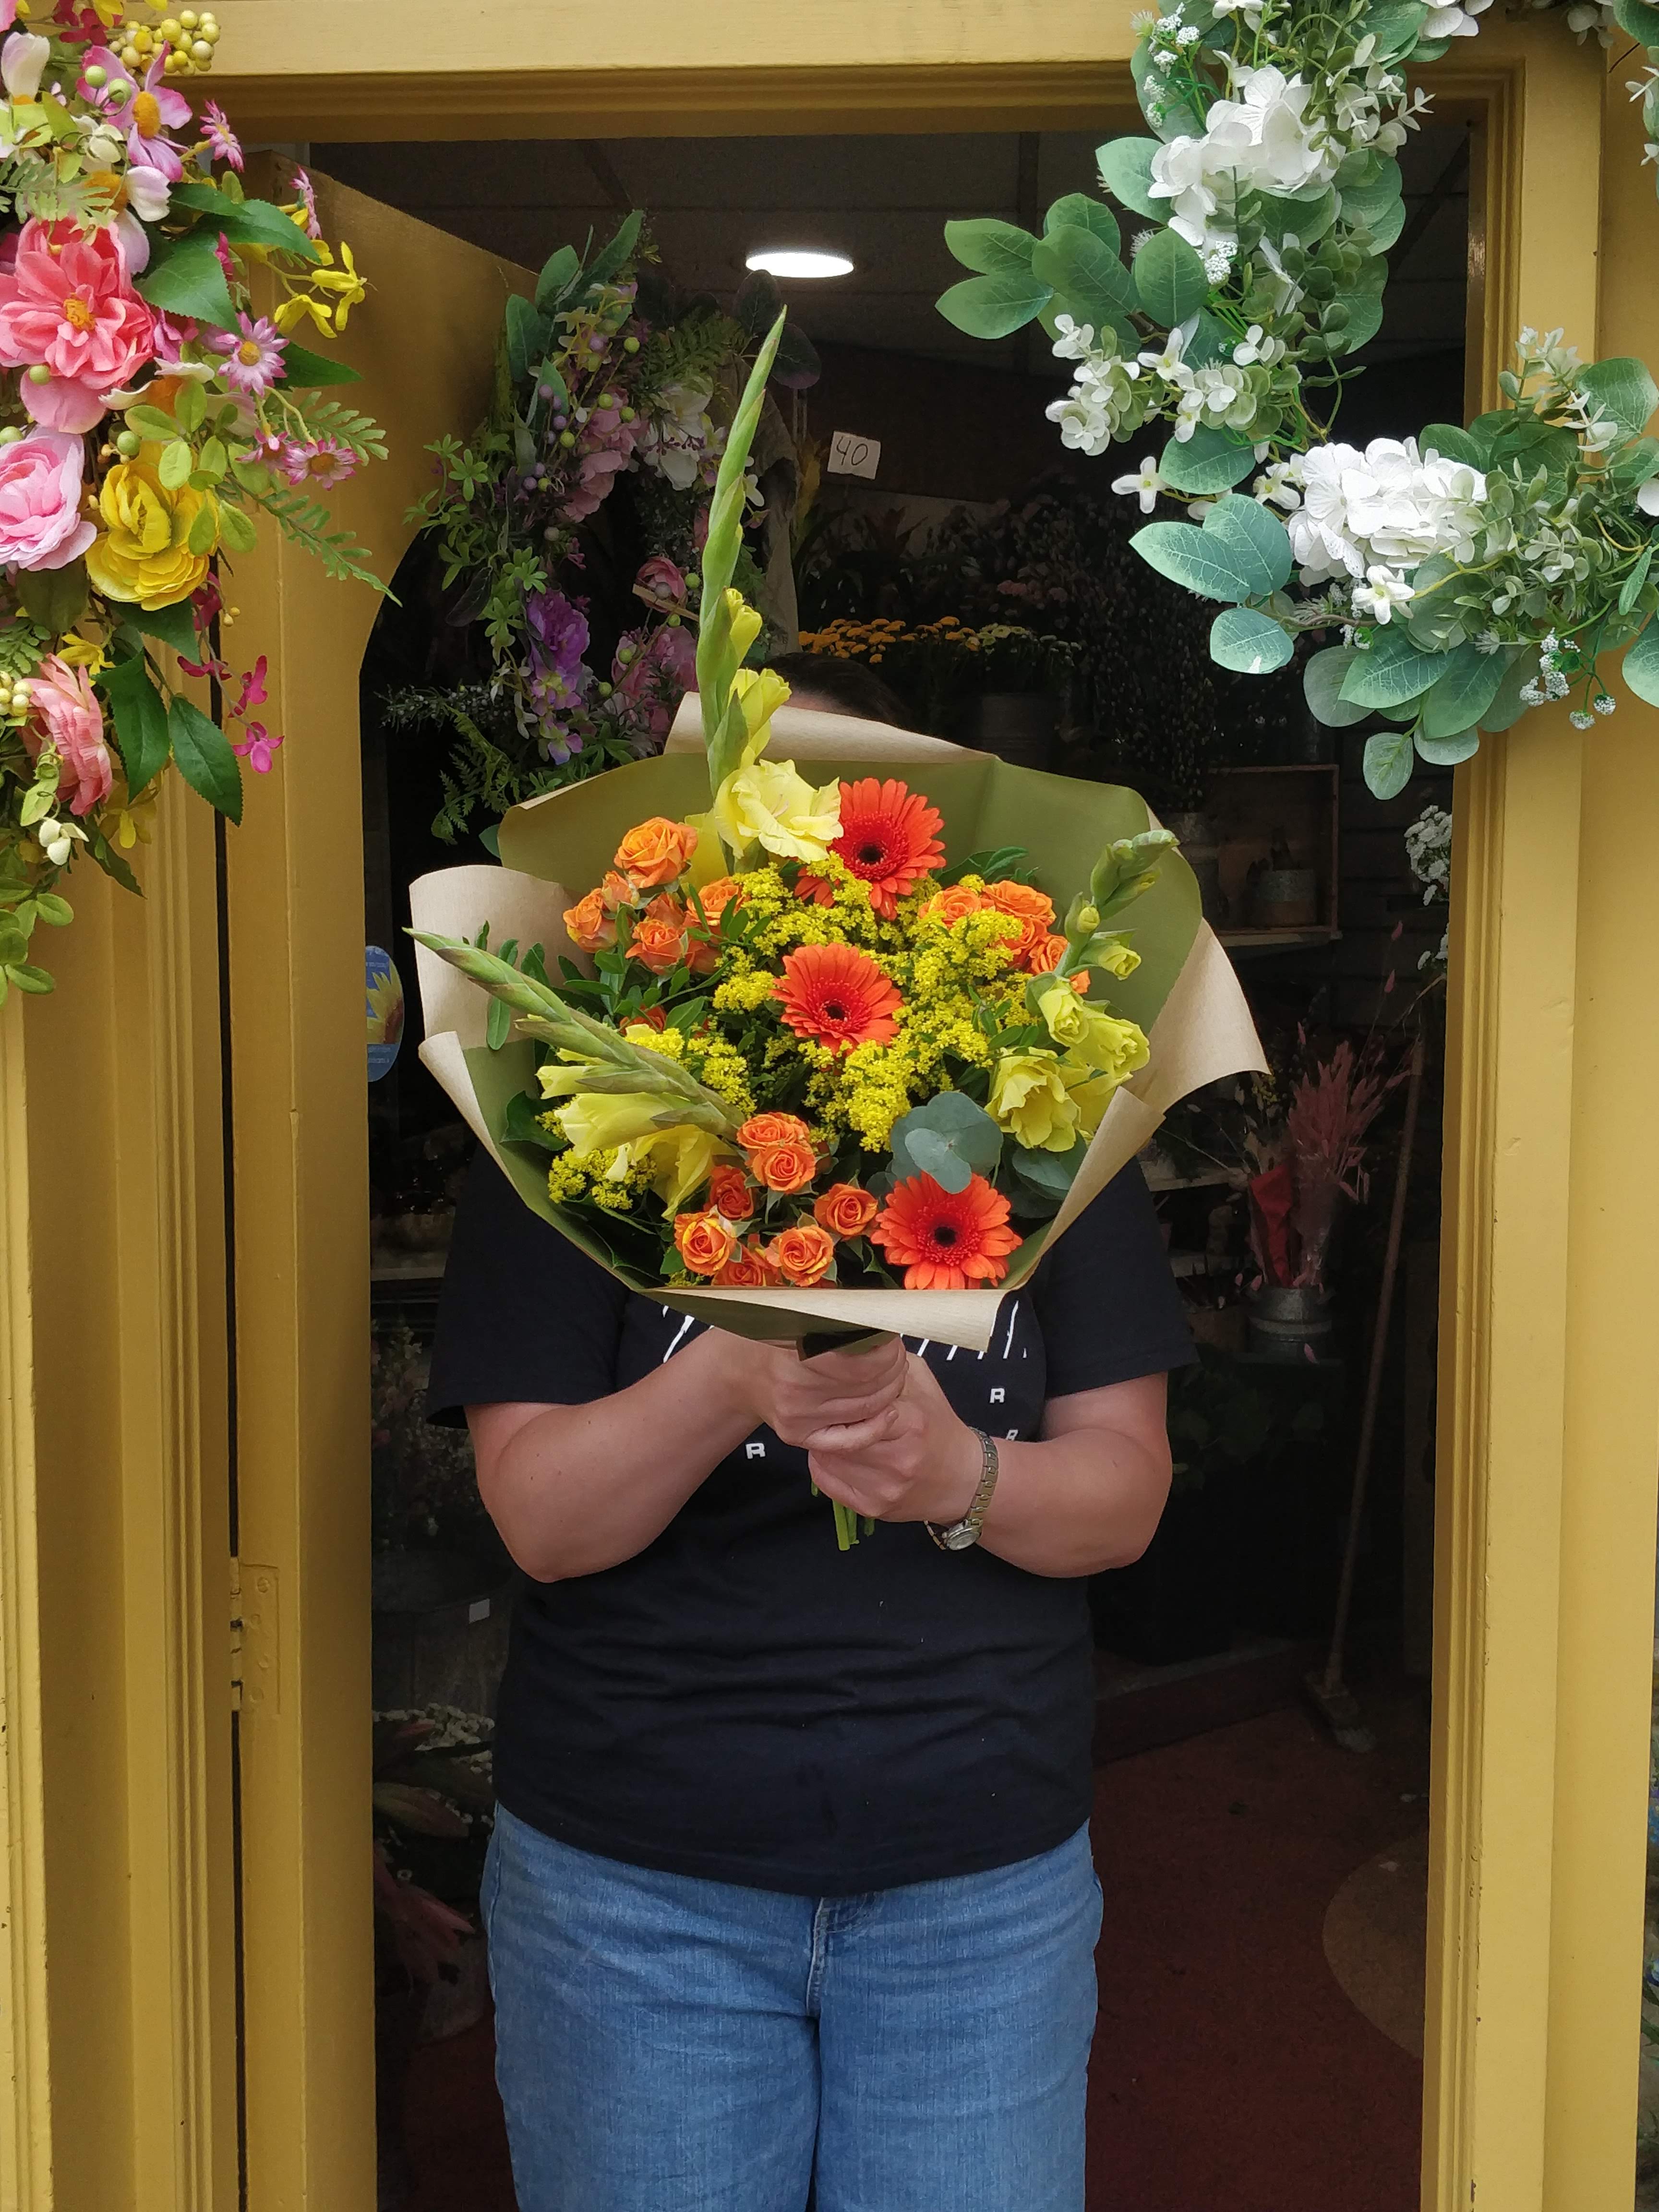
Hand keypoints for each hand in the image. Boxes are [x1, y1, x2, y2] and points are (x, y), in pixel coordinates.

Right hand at [699, 1330, 910, 1448]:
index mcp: (797, 1353)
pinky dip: (875, 1427)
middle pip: (869, 1386)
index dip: (888, 1350)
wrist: (739, 1370)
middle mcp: (796, 1390)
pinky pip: (848, 1440)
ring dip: (890, 1390)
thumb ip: (838, 1314)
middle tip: (896, 1353)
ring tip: (892, 1373)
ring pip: (866, 1409)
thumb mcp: (799, 1313)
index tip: (891, 1336)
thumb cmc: (775, 1335)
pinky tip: (889, 1412)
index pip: (864, 1361)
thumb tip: (882, 1310)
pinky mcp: (798, 1436)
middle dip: (893, 1367)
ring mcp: (798, 1417)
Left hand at [802, 1355, 983, 1526]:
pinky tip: (834, 1453)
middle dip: (828, 1418)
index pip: (856, 1403)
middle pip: (837, 1432)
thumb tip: (853, 1340)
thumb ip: (889, 1363)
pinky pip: (827, 1482)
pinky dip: (823, 1465)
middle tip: (825, 1408)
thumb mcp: (922, 1382)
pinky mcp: (873, 1507)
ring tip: (833, 1430)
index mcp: (911, 1421)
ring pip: (827, 1457)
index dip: (840, 1394)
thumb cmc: (938, 1425)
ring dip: (823, 1441)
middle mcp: (898, 1458)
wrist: (962, 1479)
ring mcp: (884, 1487)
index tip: (833, 1387)